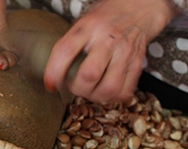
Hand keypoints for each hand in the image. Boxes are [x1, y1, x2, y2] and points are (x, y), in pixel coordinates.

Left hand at [44, 0, 177, 102]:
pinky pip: (124, 92)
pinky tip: (105, 91)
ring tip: (90, 91)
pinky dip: (111, 98)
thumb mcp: (82, 24)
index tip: (50, 84)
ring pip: (108, 88)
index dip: (54, 72)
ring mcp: (125, 53)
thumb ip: (68, 46)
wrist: (136, 10)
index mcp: (88, 27)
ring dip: (94, 96)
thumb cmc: (104, 20)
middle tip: (74, 86)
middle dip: (77, 88)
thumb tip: (52, 78)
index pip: (66, 50)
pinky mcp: (137, 64)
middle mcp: (108, 39)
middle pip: (89, 74)